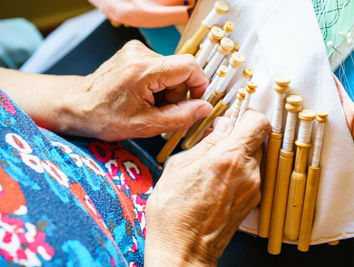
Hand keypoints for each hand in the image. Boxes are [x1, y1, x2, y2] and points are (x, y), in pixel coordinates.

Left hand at [59, 40, 211, 140]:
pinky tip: (144, 97)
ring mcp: (136, 50)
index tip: (195, 103)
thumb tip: (205, 107)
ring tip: (149, 106)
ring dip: (168, 91)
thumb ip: (180, 117)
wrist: (77, 105)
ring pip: (171, 70)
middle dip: (179, 94)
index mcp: (143, 70)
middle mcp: (140, 53)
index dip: (199, 85)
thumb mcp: (145, 125)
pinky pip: (160, 68)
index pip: (190, 66)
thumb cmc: (104, 117)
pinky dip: (158, 85)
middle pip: (181, 70)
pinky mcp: (134, 52)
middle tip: (162, 112)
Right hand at [145, 110, 270, 265]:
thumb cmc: (174, 212)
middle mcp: (248, 172)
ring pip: (253, 159)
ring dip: (237, 156)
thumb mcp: (180, 166)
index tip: (237, 117)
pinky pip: (250, 177)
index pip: (259, 122)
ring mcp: (253, 189)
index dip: (249, 115)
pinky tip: (216, 183)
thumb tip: (222, 126)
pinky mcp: (252, 203)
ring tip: (213, 167)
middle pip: (257, 140)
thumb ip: (207, 142)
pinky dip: (238, 173)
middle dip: (239, 137)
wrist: (183, 250)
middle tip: (218, 143)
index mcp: (230, 157)